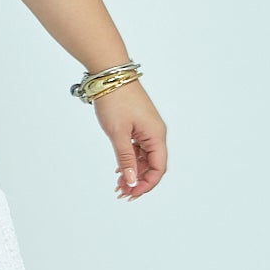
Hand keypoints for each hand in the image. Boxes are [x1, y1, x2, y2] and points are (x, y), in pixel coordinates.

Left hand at [93, 82, 167, 200]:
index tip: (131, 193)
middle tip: (121, 193)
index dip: (147, 184)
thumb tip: (131, 180)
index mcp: (156, 135)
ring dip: (133, 172)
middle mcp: (155, 133)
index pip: (159, 168)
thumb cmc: (115, 100)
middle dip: (138, 181)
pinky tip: (119, 169)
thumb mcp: (118, 134)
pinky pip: (138, 148)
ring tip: (118, 184)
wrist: (110, 76)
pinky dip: (130, 160)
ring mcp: (147, 129)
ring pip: (144, 158)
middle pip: (152, 165)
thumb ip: (125, 159)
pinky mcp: (138, 125)